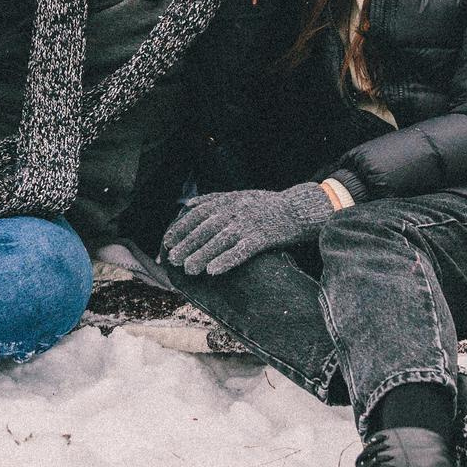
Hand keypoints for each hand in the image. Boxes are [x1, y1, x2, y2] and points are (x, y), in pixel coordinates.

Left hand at [161, 182, 336, 276]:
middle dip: (187, 244)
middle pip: (205, 228)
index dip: (181, 228)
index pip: (197, 213)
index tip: (167, 242)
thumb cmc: (267, 205)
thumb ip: (214, 199)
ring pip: (219, 241)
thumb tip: (186, 204)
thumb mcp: (240, 195)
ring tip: (188, 269)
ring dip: (201, 255)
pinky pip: (241, 250)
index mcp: (228, 200)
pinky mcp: (263, 237)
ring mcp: (249, 223)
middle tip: (172, 260)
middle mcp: (236, 210)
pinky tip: (213, 271)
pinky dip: (226, 260)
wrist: (299, 209)